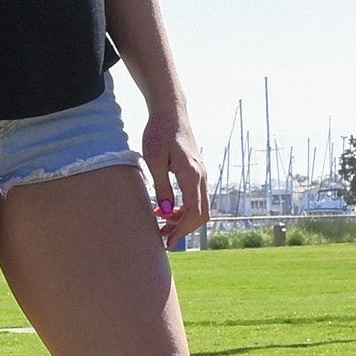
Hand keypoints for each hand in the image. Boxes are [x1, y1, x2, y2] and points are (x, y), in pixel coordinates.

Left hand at [142, 113, 207, 249]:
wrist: (170, 113)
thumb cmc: (159, 133)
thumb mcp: (154, 161)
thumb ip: (161, 188)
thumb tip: (164, 212)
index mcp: (191, 174)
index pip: (193, 212)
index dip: (181, 231)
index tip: (167, 242)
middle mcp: (201, 176)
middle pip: (201, 215)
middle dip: (183, 229)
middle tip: (163, 237)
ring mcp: (202, 174)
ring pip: (200, 208)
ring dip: (183, 220)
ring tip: (161, 225)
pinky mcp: (197, 173)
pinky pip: (196, 198)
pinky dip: (184, 209)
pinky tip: (166, 209)